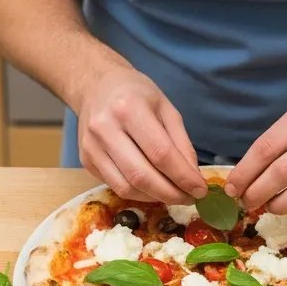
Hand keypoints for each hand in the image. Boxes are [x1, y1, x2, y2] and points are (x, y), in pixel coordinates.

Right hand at [75, 65, 208, 204]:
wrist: (96, 86)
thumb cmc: (136, 93)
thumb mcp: (166, 108)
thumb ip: (181, 142)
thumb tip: (193, 178)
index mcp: (130, 109)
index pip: (161, 153)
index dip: (183, 177)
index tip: (200, 190)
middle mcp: (106, 129)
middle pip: (141, 175)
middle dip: (170, 193)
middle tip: (189, 199)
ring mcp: (91, 147)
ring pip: (126, 187)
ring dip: (154, 198)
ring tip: (173, 195)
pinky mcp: (86, 160)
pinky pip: (115, 186)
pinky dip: (138, 193)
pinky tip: (152, 189)